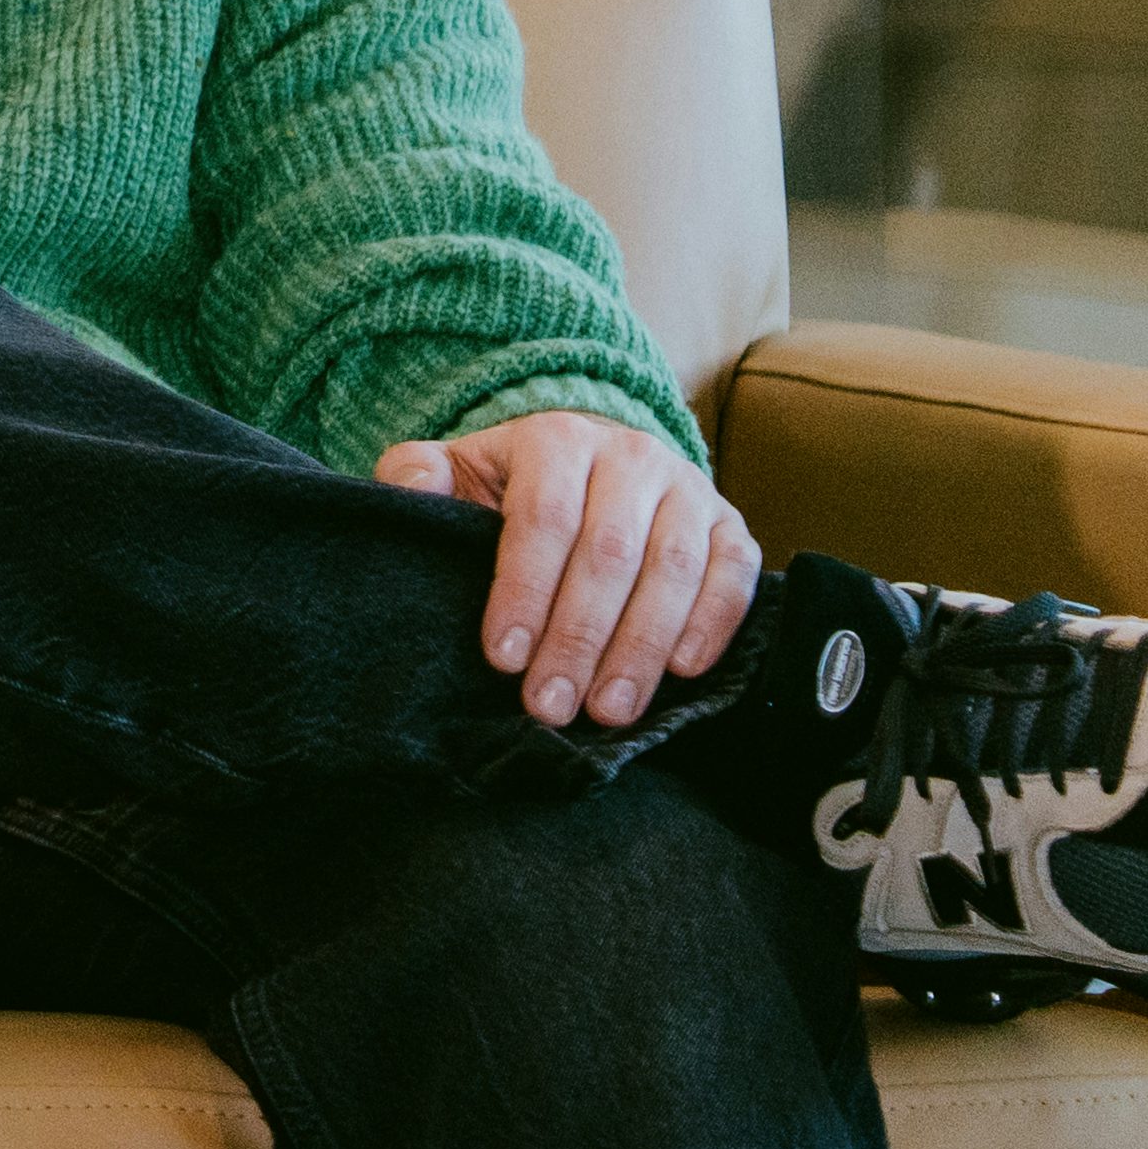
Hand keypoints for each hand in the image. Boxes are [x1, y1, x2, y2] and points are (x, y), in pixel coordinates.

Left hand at [374, 408, 758, 730]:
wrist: (596, 462)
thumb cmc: (515, 484)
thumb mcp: (459, 469)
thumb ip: (420, 475)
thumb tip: (413, 485)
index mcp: (556, 439)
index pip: (543, 518)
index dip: (525, 591)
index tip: (504, 658)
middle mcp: (630, 456)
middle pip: (609, 553)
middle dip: (578, 638)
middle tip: (552, 704)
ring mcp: (689, 489)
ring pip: (672, 570)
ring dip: (641, 648)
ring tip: (608, 709)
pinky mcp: (731, 525)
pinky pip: (734, 574)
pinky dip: (712, 623)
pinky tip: (681, 671)